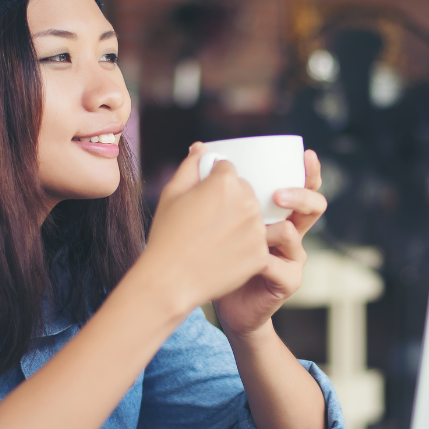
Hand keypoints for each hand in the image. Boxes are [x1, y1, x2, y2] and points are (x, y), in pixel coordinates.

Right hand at [137, 142, 269, 314]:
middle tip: (208, 222)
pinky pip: (258, 242)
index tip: (202, 200)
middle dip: (231, 201)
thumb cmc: (167, 235)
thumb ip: (191, 166)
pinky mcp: (261, 254)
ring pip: (255, 216)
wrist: (171, 280)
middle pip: (245, 191)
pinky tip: (225, 254)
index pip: (228, 170)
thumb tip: (201, 147)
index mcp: (224, 182)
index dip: (213, 183)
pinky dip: (245, 247)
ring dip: (241, 223)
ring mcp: (256, 229)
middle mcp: (246, 202)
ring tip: (216, 239)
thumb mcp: (172, 194)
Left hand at [214, 150, 326, 336]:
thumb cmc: (212, 253)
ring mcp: (292, 256)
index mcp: (276, 213)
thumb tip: (198, 146)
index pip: (301, 185)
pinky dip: (264, 262)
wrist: (214, 298)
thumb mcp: (208, 215)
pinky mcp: (288, 280)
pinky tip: (250, 264)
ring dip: (272, 231)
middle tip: (277, 195)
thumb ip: (207, 183)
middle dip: (301, 195)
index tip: (305, 154)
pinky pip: (282, 266)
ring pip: (294, 234)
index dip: (309, 171)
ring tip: (253, 234)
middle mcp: (290, 231)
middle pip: (314, 206)